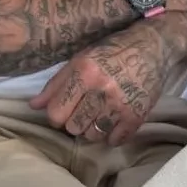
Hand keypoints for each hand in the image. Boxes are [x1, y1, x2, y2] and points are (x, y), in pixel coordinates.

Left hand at [31, 22, 172, 145]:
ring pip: (92, 136)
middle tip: (86, 109)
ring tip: (101, 113)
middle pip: (72, 128)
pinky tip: (115, 119)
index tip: (65, 109)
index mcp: (84, 71)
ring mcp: (120, 103)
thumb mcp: (81, 58)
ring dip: (93, 128)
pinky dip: (113, 134)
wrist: (153, 46)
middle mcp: (101, 88)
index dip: (57, 114)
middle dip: (75, 121)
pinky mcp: (137, 115)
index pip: (55, 113)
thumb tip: (33, 106)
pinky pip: (115, 140)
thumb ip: (56, 83)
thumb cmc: (113, 50)